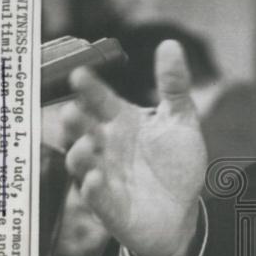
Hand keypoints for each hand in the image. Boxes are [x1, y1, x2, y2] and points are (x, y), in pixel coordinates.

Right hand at [60, 40, 207, 255]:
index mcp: (121, 122)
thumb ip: (174, 85)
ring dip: (80, 153)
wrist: (182, 211)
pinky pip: (97, 198)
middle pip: (83, 130)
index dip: (89, 88)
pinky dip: (94, 189)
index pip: (101, 100)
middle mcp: (107, 147)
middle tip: (72, 111)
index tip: (79, 74)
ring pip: (82, 163)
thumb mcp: (180, 120)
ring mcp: (104, 176)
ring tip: (87, 145)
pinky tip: (96, 179)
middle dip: (75, 121)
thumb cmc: (175, 163)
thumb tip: (171, 44)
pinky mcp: (110, 208)